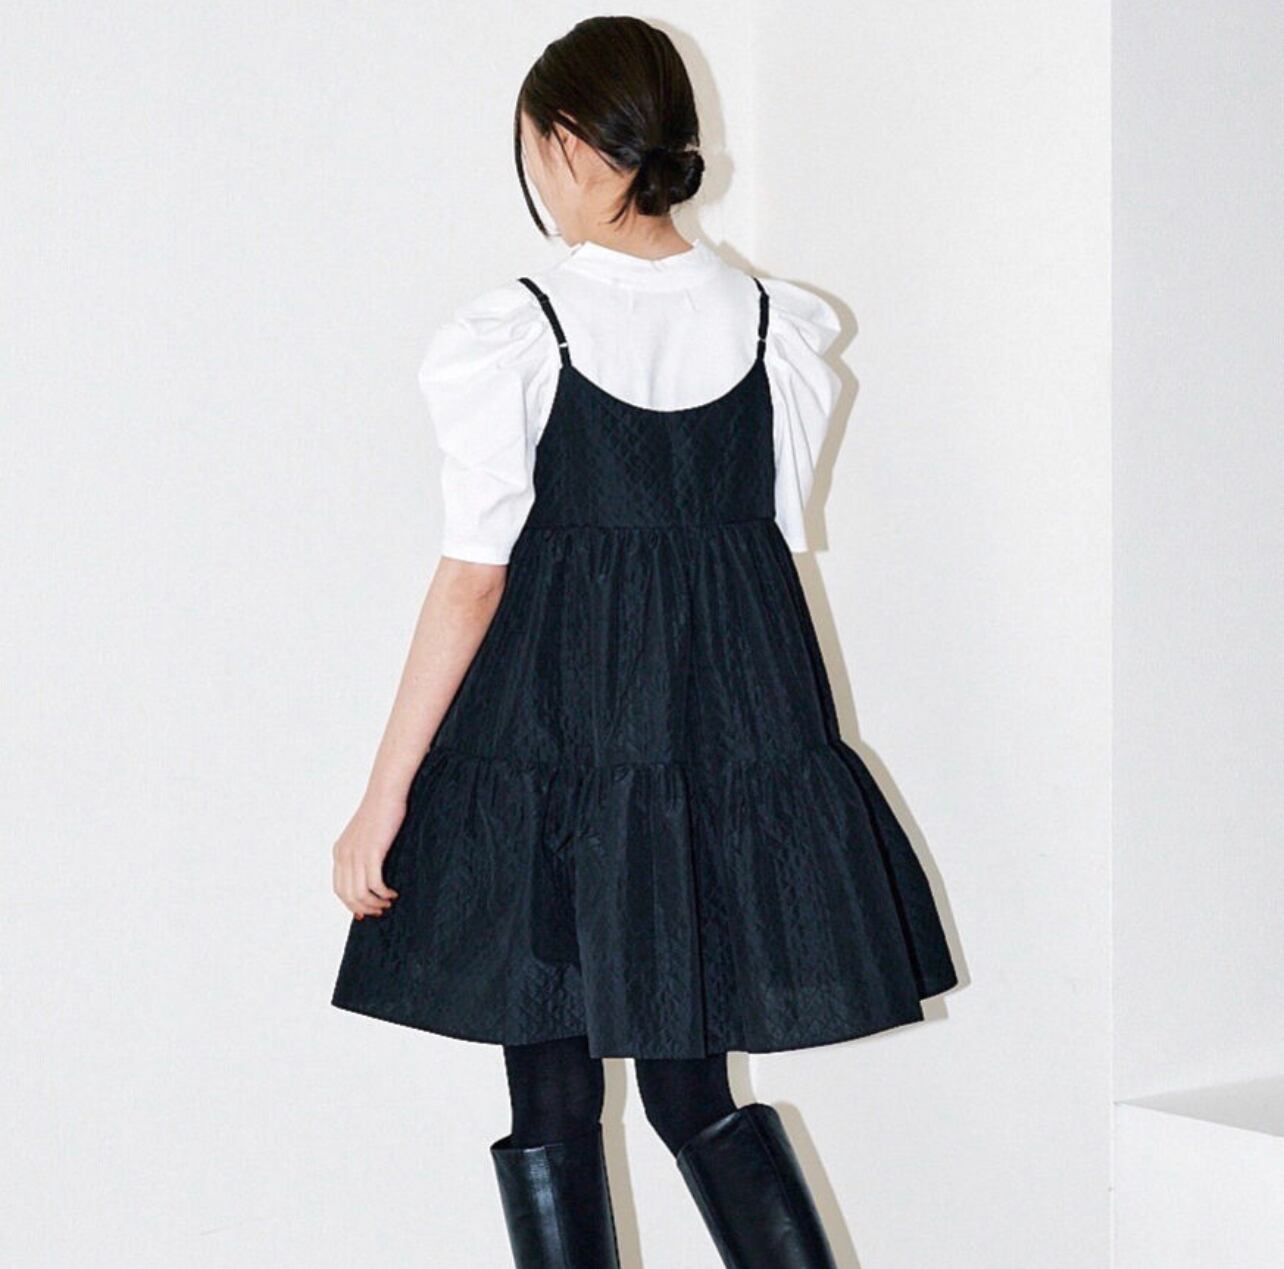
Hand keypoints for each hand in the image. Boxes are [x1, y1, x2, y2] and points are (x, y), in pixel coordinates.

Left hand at [332, 794, 403, 918]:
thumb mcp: (365, 835)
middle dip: (364, 908)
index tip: (366, 912)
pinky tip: (393, 893)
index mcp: (339, 852)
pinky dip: (383, 893)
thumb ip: (362, 853)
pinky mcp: (371, 853)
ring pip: (360, 894)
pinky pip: (374, 884)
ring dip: (375, 903)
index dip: (351, 905)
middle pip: (348, 895)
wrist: (385, 793)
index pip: (339, 889)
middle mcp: (343, 855)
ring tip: (388, 902)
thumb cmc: (381, 811)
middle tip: (381, 910)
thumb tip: (370, 873)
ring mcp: (356, 855)